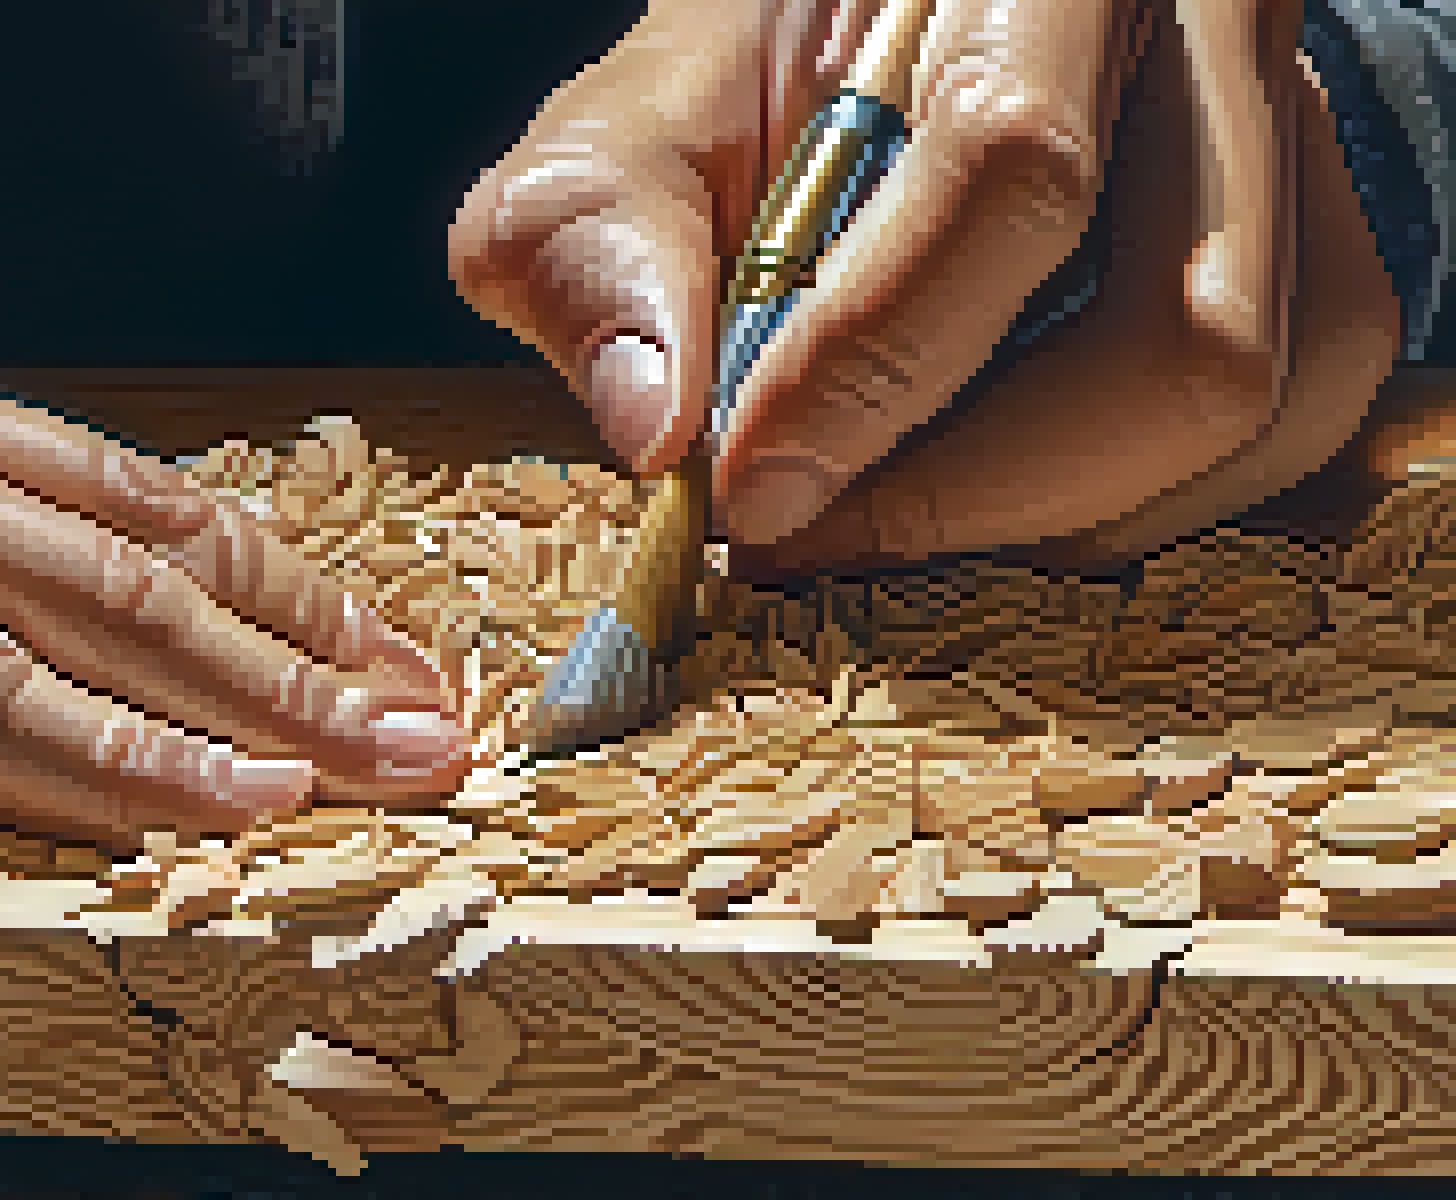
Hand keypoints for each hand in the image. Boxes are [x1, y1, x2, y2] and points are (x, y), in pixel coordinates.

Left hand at [450, 0, 1402, 577]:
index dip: (878, 363)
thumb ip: (598, 245)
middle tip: (815, 544)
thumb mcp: (631, 135)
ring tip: (891, 533)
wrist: (863, 45)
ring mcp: (1285, 147)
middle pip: (1187, 326)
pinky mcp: (1311, 247)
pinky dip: (1141, 511)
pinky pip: (1302, 424)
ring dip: (1063, 521)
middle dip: (981, 489)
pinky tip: (994, 514)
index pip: (1014, 168)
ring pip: (1261, 396)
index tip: (753, 493)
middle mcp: (1203, 44)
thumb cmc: (746, 96)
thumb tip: (653, 429)